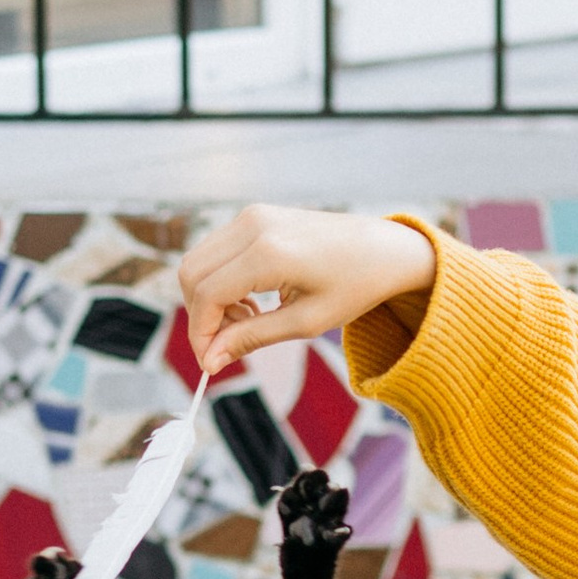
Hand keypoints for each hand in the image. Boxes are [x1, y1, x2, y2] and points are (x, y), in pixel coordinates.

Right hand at [180, 208, 434, 375]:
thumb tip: (209, 360)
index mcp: (268, 253)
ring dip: (209, 298)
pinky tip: (252, 300)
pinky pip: (217, 251)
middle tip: (230, 342)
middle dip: (201, 315)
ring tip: (248, 320)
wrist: (385, 249)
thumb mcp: (305, 322)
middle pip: (191, 274)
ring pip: (199, 261)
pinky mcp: (255, 215)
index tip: (211, 362)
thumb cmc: (355, 286)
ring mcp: (252, 215)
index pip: (207, 295)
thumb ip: (251, 338)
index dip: (200, 334)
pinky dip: (221, 280)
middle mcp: (253, 226)